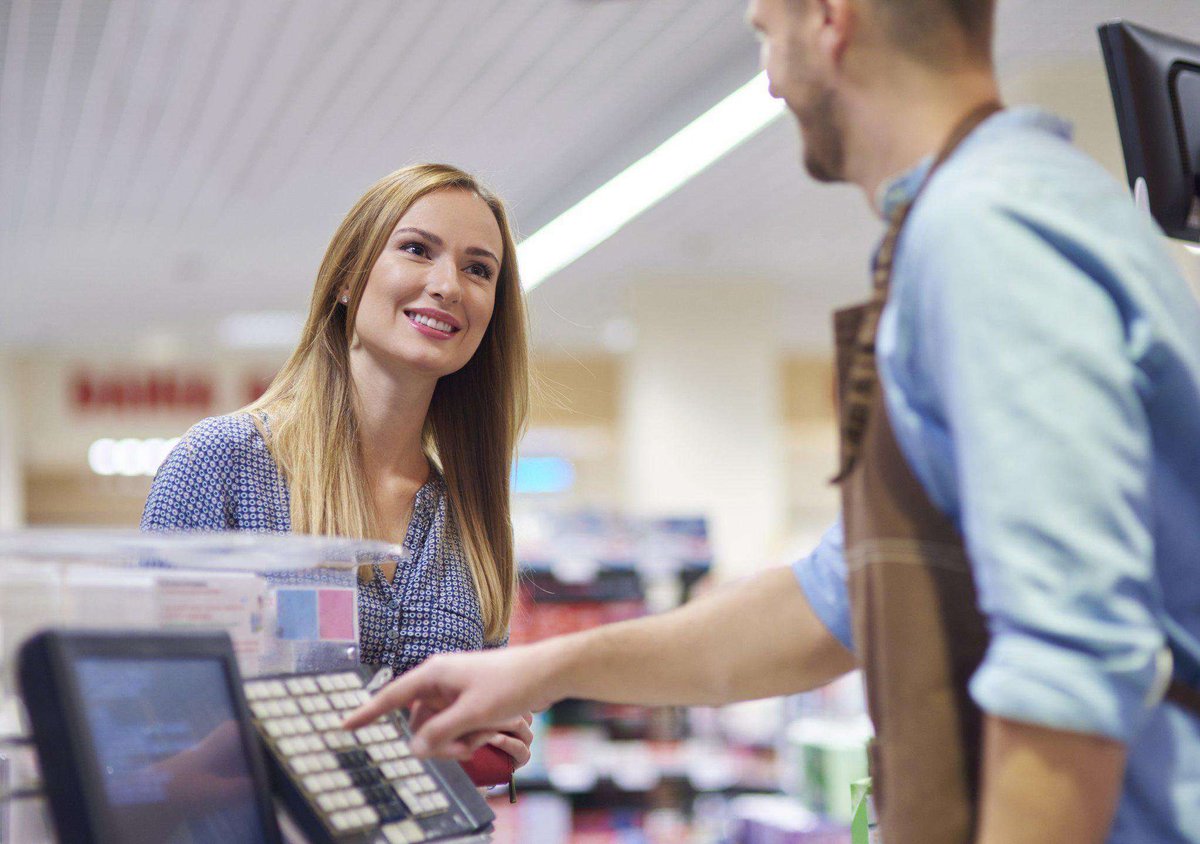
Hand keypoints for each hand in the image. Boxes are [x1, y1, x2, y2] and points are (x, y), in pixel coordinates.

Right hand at [343, 644, 556, 758]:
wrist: (546, 672)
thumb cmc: (511, 684)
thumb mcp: (473, 714)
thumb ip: (440, 732)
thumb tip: (414, 747)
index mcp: (435, 674)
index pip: (392, 696)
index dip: (367, 713)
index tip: (343, 725)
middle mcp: (440, 679)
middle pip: (417, 721)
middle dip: (436, 741)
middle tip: (463, 749)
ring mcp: (454, 689)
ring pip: (436, 726)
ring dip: (453, 741)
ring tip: (479, 739)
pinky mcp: (467, 698)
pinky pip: (453, 724)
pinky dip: (464, 735)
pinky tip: (483, 735)